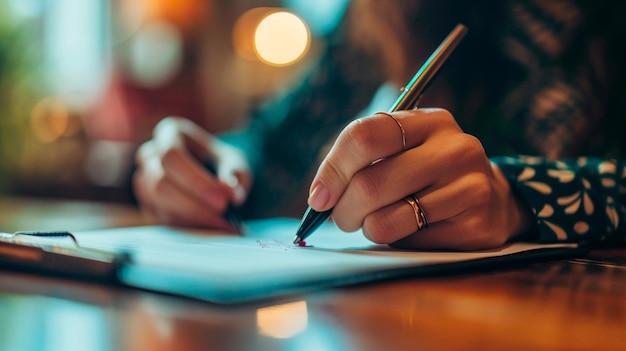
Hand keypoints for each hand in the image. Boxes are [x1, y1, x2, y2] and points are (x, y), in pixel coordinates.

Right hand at [133, 117, 250, 229]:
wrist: (215, 176)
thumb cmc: (222, 163)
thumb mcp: (235, 161)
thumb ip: (235, 174)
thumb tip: (232, 193)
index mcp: (171, 132)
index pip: (171, 154)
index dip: (196, 181)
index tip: (223, 200)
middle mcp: (151, 153)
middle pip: (160, 182)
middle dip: (193, 203)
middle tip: (223, 215)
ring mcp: (144, 179)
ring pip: (157, 202)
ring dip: (190, 216)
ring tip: (220, 223)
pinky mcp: (147, 204)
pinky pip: (160, 217)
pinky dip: (186, 225)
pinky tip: (209, 227)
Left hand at [307, 109, 532, 249]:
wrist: (491, 199)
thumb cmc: (427, 174)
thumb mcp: (401, 151)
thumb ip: (361, 161)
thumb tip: (320, 196)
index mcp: (428, 121)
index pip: (365, 136)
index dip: (333, 169)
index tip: (319, 197)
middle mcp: (453, 148)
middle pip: (370, 183)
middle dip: (344, 209)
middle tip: (344, 218)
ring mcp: (469, 185)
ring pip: (385, 219)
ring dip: (367, 228)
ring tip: (375, 223)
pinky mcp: (475, 222)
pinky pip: (410, 241)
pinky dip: (397, 240)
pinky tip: (412, 229)